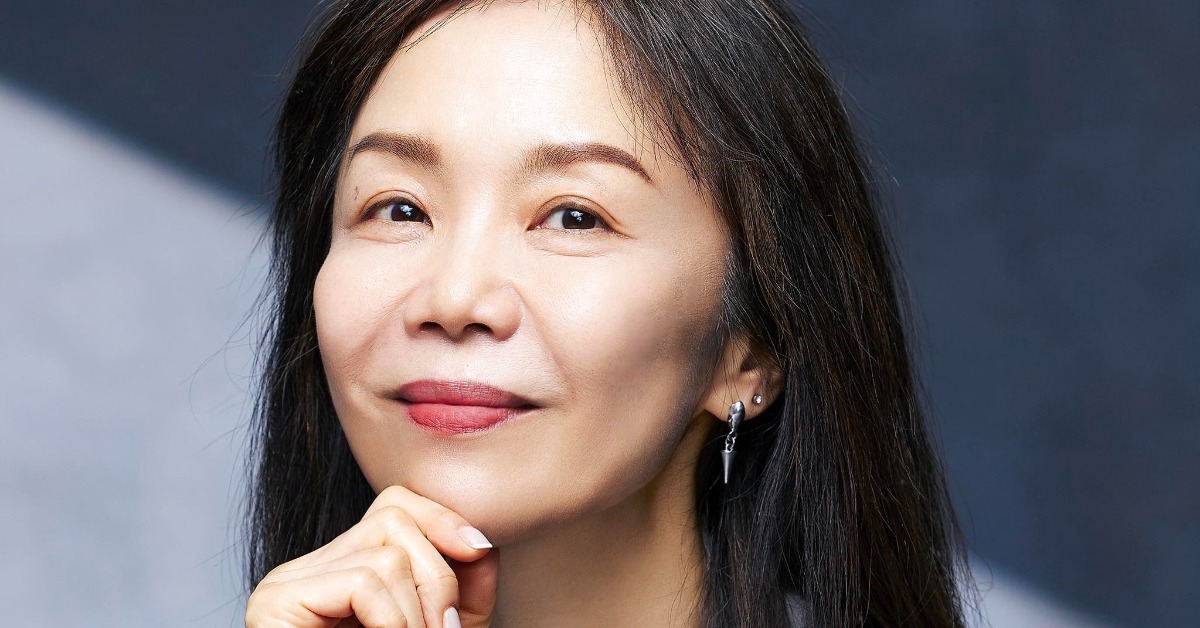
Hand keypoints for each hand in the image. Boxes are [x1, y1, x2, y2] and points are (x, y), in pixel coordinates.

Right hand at [246, 485, 497, 627]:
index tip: (479, 551)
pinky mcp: (277, 600)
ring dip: (419, 611)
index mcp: (345, 567)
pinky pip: (364, 582)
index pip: (394, 504)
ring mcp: (289, 581)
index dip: (441, 517)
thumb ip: (464, 587)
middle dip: (438, 576)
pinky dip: (394, 621)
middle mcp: (311, 567)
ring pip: (386, 552)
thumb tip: (480, 542)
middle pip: (393, 518)